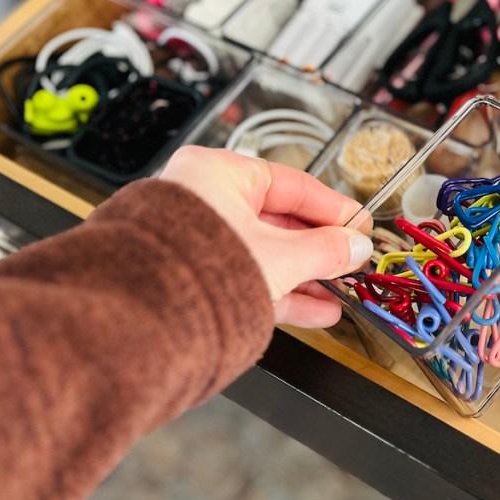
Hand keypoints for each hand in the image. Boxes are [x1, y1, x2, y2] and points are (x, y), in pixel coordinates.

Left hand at [160, 146, 372, 327]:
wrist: (141, 323)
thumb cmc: (195, 272)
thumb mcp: (281, 257)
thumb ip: (326, 250)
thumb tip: (356, 246)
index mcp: (216, 175)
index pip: (291, 184)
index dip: (332, 208)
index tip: (359, 225)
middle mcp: (202, 202)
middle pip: (279, 221)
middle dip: (321, 247)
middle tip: (352, 259)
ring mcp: (197, 243)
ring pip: (266, 254)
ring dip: (307, 275)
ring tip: (340, 290)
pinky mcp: (195, 280)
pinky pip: (249, 279)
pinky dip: (283, 293)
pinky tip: (317, 310)